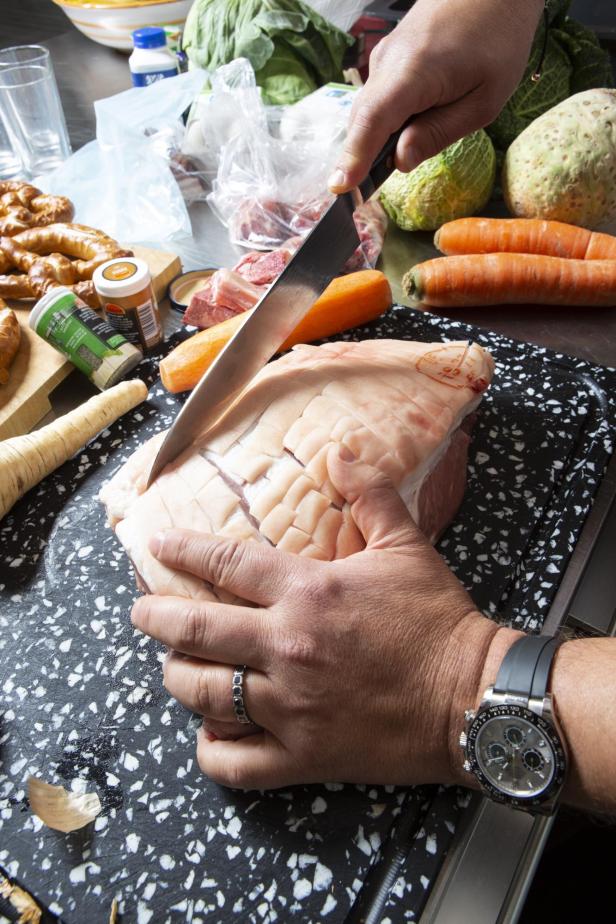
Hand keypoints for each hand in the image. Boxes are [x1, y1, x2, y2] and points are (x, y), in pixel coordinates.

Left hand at [131, 446, 517, 789]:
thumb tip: (340, 452)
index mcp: (307, 593)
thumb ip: (368, 495)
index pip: (225, 564)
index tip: (155, 546)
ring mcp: (291, 707)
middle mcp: (287, 648)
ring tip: (173, 666)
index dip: (183, 551)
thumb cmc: (437, 620)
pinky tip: (209, 736)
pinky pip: (237, 763)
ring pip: (204, 694)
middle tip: (140, 612)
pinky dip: (213, 751)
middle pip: (195, 631)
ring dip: (178, 677)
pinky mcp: (304, 756)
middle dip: (154, 618)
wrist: (473, 696)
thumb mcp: (407, 546)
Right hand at [328, 0, 543, 192]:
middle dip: (361, 157)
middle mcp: (389, 62)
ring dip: (377, 138)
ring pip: (371, 108)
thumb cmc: (499, 38)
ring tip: (392, 161)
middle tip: (365, 193)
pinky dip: (385, 119)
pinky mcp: (391, 53)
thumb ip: (438, 133)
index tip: (339, 187)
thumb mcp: (483, 101)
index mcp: (413, 72)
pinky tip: (406, 129)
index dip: (354, 158)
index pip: (372, 121)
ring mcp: (386, 55)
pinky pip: (380, 95)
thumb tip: (399, 162)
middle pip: (363, 120)